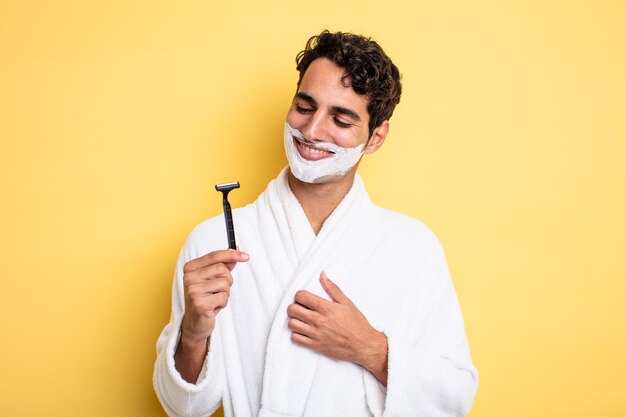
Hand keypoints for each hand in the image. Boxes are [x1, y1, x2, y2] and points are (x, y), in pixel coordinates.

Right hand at [175, 249, 248, 382]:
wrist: (195, 323)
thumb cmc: (205, 298)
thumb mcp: (213, 279)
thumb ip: (223, 265)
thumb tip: (237, 252)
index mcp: (190, 268)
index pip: (214, 255)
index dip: (232, 254)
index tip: (246, 256)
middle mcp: (189, 277)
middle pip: (222, 269)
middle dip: (227, 280)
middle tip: (218, 290)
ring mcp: (193, 290)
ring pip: (225, 283)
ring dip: (225, 293)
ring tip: (215, 299)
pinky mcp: (199, 303)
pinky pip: (223, 297)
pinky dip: (223, 303)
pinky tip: (213, 307)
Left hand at [287, 272, 387, 383]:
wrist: (363, 344)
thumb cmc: (356, 323)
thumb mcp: (347, 302)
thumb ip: (332, 288)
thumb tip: (322, 275)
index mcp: (325, 308)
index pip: (301, 296)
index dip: (299, 295)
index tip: (304, 298)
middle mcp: (318, 320)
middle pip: (292, 310)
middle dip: (294, 307)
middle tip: (301, 308)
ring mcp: (315, 334)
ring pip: (291, 324)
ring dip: (294, 320)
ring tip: (302, 320)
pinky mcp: (315, 346)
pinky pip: (296, 338)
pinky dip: (296, 334)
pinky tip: (304, 331)